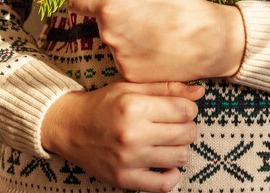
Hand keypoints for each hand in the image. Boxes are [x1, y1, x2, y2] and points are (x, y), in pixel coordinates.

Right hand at [41, 81, 204, 192]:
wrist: (69, 127)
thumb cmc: (104, 104)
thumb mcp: (132, 86)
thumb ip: (168, 87)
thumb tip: (200, 92)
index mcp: (135, 107)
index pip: (186, 110)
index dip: (189, 108)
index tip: (180, 109)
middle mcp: (132, 134)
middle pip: (187, 133)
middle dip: (187, 127)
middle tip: (175, 125)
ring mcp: (128, 160)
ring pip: (180, 156)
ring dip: (180, 148)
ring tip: (167, 141)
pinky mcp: (123, 179)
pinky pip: (164, 184)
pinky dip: (171, 175)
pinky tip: (164, 163)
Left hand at [67, 0, 245, 81]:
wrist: (213, 43)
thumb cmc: (188, 8)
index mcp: (112, 8)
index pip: (78, 1)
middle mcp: (109, 35)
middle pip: (101, 23)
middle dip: (117, 17)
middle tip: (145, 15)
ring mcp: (119, 58)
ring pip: (115, 42)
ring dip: (128, 37)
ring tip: (157, 34)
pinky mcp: (131, 75)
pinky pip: (127, 60)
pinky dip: (139, 56)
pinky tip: (159, 49)